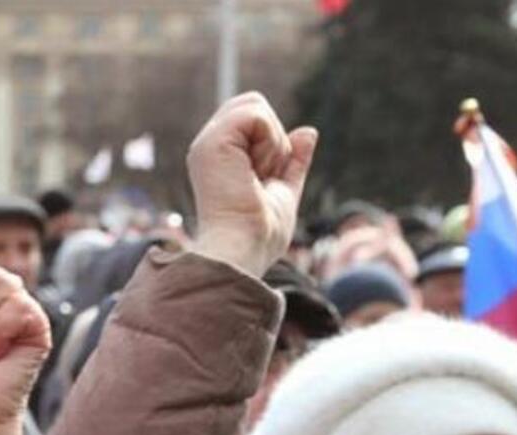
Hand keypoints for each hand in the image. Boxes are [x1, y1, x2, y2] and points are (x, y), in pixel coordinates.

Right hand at [186, 92, 316, 276]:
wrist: (243, 249)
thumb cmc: (259, 234)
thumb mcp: (284, 191)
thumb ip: (294, 162)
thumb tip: (308, 131)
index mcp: (220, 158)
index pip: (254, 120)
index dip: (273, 142)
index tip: (266, 180)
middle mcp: (209, 146)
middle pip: (253, 103)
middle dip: (273, 137)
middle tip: (264, 175)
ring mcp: (207, 142)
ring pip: (255, 104)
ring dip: (272, 141)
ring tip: (259, 174)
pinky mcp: (212, 141)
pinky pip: (256, 113)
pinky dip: (269, 142)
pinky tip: (256, 170)